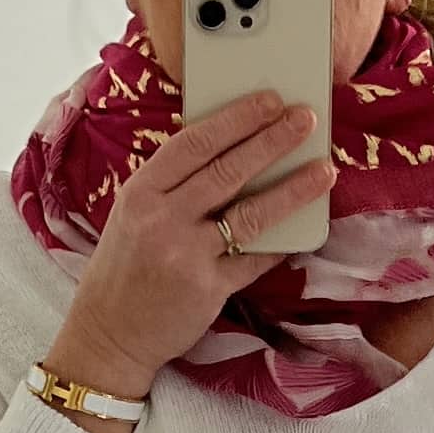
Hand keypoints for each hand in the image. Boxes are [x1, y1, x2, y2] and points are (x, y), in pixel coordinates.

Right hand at [70, 88, 336, 382]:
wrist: (110, 331)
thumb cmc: (126, 267)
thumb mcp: (134, 214)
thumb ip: (173, 185)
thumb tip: (233, 149)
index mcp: (141, 191)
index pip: (194, 143)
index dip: (236, 119)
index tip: (269, 101)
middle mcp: (162, 219)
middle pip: (227, 171)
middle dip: (272, 141)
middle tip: (306, 119)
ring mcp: (185, 255)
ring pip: (250, 214)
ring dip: (293, 189)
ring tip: (323, 170)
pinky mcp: (208, 289)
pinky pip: (255, 259)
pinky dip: (282, 243)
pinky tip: (305, 226)